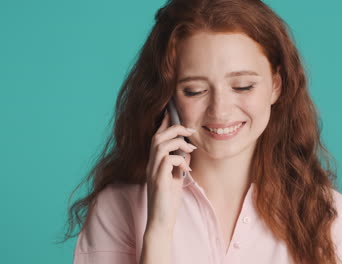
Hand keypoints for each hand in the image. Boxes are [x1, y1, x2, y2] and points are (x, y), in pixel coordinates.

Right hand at [144, 110, 196, 232]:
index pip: (157, 137)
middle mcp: (150, 164)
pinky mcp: (158, 180)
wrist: (161, 221)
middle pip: (157, 137)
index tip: (173, 112)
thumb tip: (187, 149)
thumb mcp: (176, 177)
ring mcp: (152, 172)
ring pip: (160, 145)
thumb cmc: (168, 200)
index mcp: (154, 162)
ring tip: (190, 149)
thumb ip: (179, 162)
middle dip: (175, 129)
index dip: (164, 123)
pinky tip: (186, 170)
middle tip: (190, 131)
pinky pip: (166, 160)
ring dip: (178, 143)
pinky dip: (179, 160)